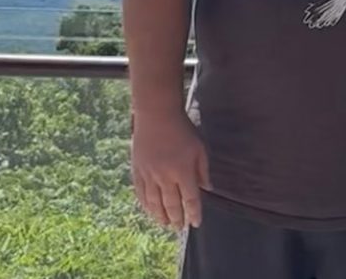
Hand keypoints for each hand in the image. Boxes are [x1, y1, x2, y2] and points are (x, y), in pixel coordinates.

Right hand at [131, 110, 209, 229]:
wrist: (157, 116)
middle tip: (179, 228)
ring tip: (165, 224)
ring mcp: (149, 175)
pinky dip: (146, 205)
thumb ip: (203, 170)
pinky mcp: (137, 171)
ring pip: (154, 202)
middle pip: (171, 204)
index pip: (190, 199)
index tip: (196, 223)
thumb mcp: (200, 148)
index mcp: (183, 171)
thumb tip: (208, 189)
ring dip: (160, 215)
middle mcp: (165, 177)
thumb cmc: (183, 130)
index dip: (193, 213)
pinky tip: (150, 211)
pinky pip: (141, 193)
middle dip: (177, 218)